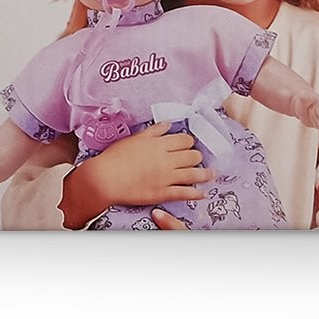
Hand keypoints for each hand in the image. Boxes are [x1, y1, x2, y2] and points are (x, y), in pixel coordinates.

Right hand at [60, 123, 210, 227]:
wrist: (106, 178)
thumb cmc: (116, 157)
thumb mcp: (135, 138)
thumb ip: (153, 131)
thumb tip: (167, 124)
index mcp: (159, 144)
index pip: (183, 140)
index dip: (189, 142)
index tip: (190, 144)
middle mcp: (166, 159)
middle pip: (191, 156)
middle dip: (197, 156)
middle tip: (197, 158)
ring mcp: (166, 177)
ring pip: (192, 174)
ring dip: (204, 174)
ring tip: (211, 174)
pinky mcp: (162, 193)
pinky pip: (184, 193)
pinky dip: (196, 193)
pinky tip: (203, 193)